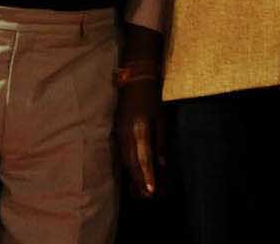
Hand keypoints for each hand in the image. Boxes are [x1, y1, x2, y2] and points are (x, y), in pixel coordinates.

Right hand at [116, 80, 166, 197]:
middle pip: (131, 161)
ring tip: (141, 189)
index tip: (151, 191)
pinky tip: (134, 173)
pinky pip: (122, 152)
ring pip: (125, 158)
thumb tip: (162, 165)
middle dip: (139, 179)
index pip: (143, 157)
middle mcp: (127, 133)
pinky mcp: (117, 131)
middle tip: (147, 195)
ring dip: (133, 174)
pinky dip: (128, 164)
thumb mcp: (161, 121)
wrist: (134, 82)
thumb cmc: (151, 100)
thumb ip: (160, 143)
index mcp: (139, 129)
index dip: (147, 175)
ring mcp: (119, 132)